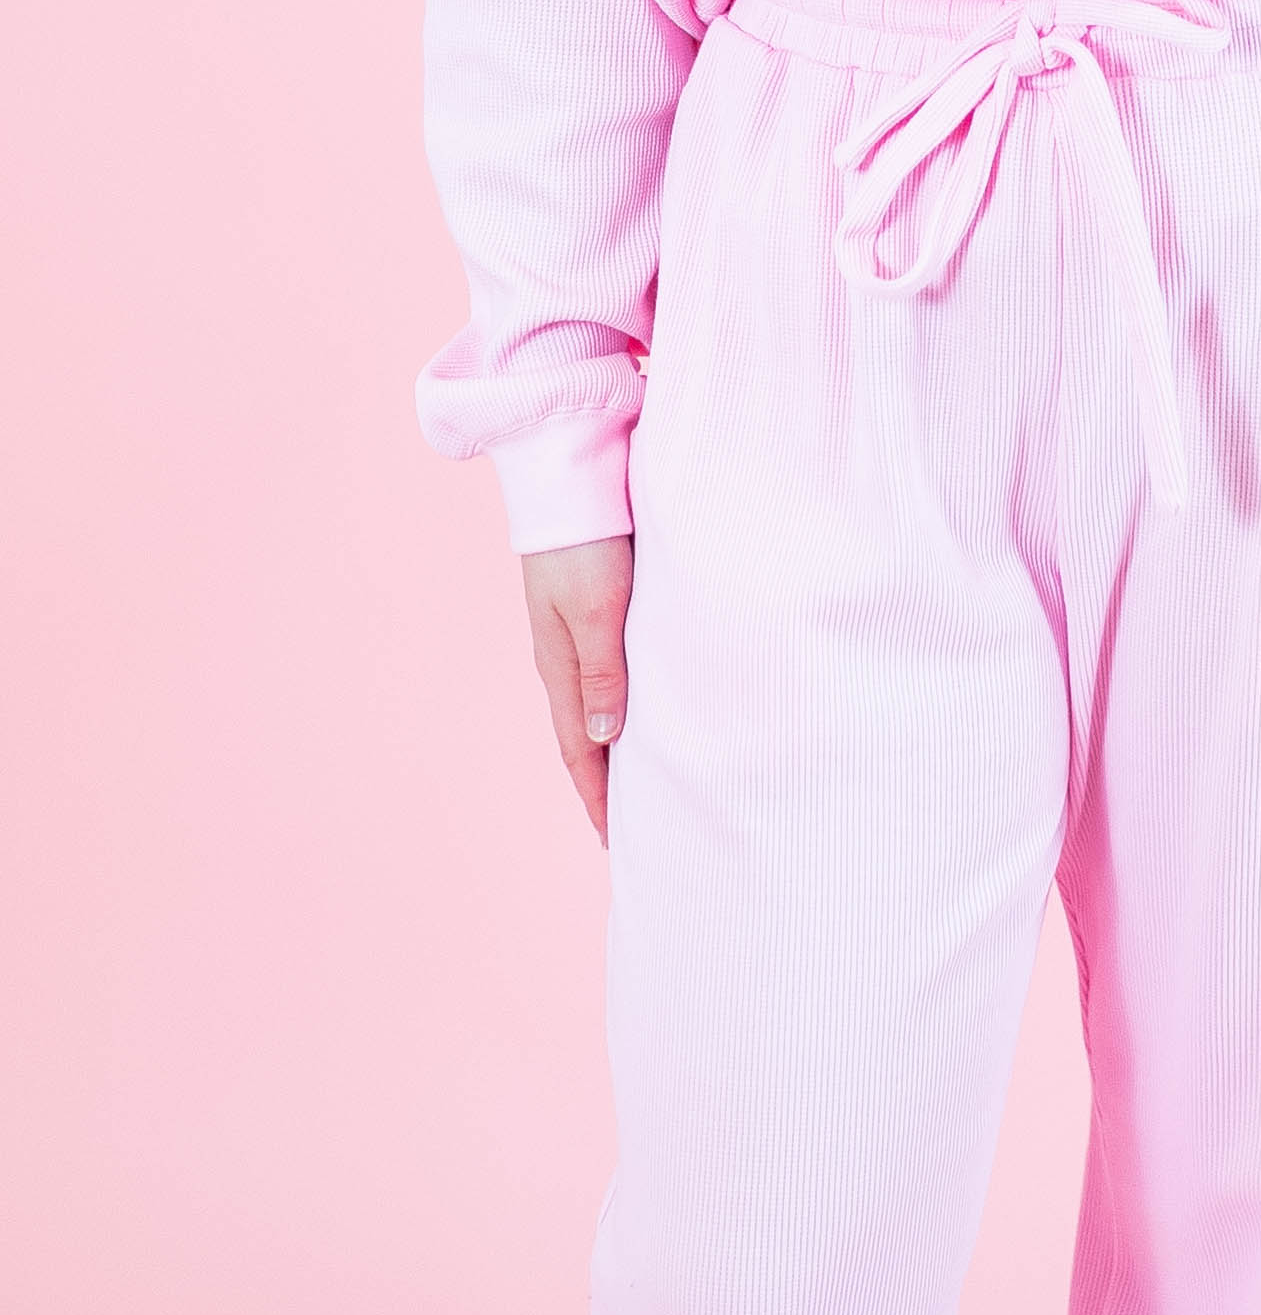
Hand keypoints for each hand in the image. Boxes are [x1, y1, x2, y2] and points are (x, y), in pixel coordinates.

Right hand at [521, 534, 634, 845]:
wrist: (566, 473)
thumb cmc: (583, 540)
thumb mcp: (595, 610)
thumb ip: (603, 672)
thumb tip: (605, 739)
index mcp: (560, 664)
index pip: (579, 749)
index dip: (599, 797)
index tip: (619, 841)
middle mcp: (565, 655)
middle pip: (586, 736)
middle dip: (607, 783)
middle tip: (637, 824)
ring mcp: (576, 632)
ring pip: (599, 705)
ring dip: (618, 746)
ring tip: (645, 779)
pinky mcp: (596, 607)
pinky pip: (610, 674)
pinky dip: (626, 706)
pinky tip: (647, 708)